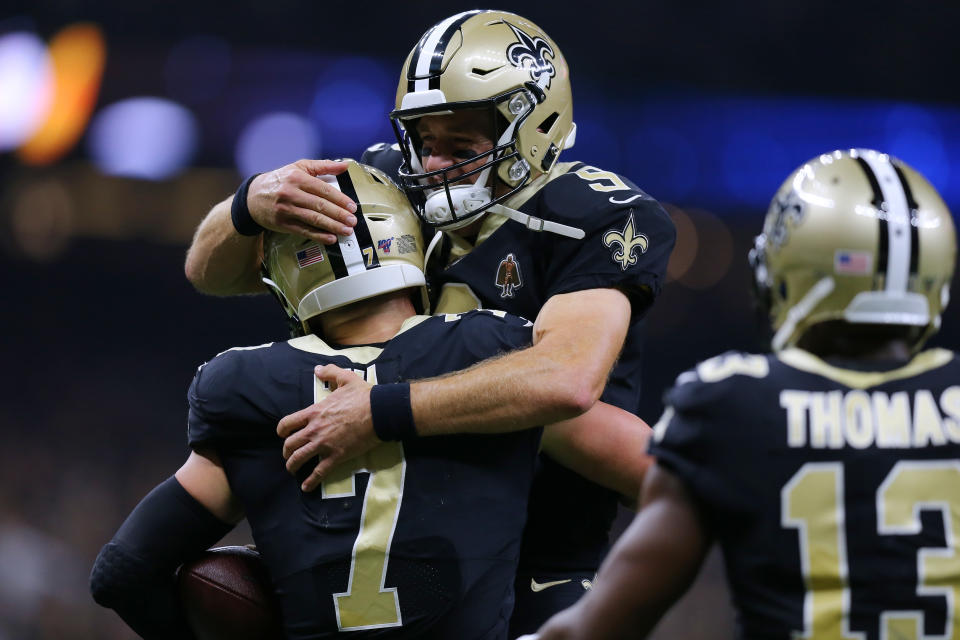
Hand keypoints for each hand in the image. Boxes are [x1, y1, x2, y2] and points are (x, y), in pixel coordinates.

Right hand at [248, 159, 357, 243]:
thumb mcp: (299, 168)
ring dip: (332, 226)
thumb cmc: (280, 181)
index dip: (340, 199)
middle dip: (339, 215)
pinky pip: (304, 230)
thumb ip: (323, 166)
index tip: (351, 206)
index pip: (323, 190)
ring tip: (346, 230)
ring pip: (313, 219)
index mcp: (297, 178)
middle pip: (320, 206)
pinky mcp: (283, 224)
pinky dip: (318, 236)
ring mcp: (286, 210)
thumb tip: (344, 166)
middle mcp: (291, 193)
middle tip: (352, 221)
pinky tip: (330, 238)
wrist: (253, 196)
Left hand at [277, 364, 380, 490]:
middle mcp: (315, 430)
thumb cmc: (363, 396)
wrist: (380, 412)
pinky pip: (319, 472)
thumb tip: (317, 369)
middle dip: (286, 451)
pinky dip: (310, 481)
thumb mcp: (345, 378)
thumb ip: (329, 373)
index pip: (287, 424)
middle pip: (290, 444)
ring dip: (292, 466)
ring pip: (299, 459)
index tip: (283, 435)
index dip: (282, 431)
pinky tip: (306, 487)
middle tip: (288, 454)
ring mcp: (324, 445)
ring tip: (292, 470)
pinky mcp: (337, 457)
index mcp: (314, 412)